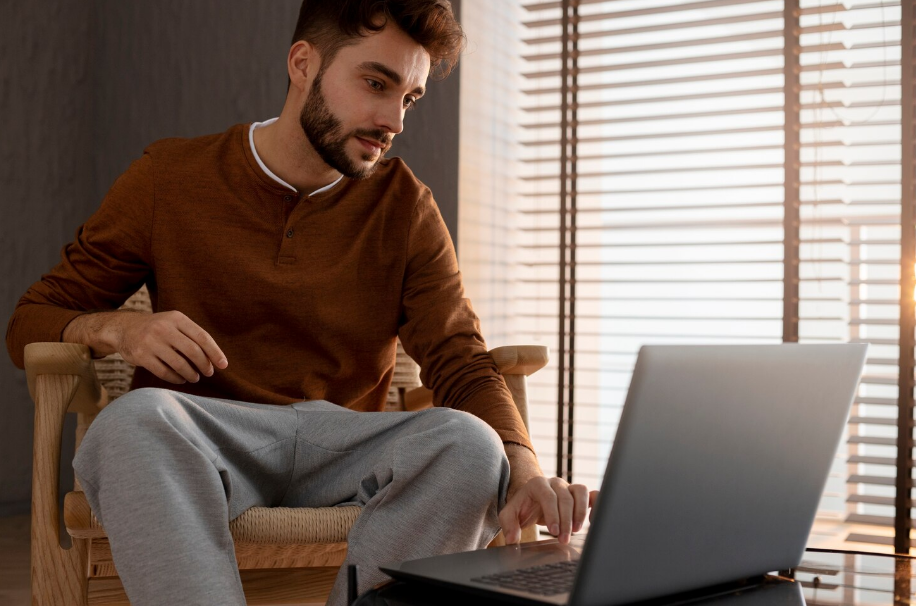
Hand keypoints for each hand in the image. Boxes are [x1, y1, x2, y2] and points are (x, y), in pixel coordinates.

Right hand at [65, 308, 229, 383]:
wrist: (124, 328)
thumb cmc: (158, 329)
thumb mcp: (174, 324)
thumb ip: (192, 336)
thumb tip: (215, 358)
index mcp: (177, 318)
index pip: (202, 337)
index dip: (215, 352)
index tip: (223, 365)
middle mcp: (164, 328)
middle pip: (193, 351)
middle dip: (204, 365)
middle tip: (208, 373)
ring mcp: (151, 342)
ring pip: (179, 364)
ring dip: (191, 374)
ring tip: (194, 378)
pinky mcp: (141, 355)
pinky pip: (164, 372)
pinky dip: (175, 378)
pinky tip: (180, 380)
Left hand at [499, 475, 598, 544]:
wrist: (531, 502)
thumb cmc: (522, 509)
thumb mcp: (509, 515)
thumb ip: (508, 525)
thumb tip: (513, 539)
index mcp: (537, 484)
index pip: (548, 496)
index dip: (553, 513)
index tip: (553, 531)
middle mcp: (554, 482)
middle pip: (565, 497)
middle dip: (566, 520)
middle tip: (564, 539)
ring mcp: (568, 487)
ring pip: (580, 492)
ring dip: (581, 512)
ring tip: (576, 530)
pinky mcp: (578, 495)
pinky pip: (592, 494)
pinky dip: (596, 504)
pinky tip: (592, 521)